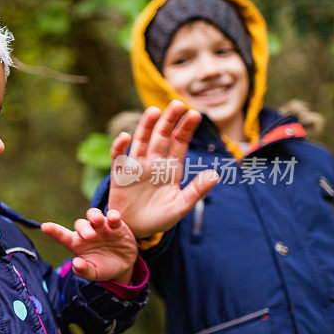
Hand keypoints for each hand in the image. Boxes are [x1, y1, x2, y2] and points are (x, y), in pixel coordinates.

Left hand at [41, 208, 136, 283]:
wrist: (123, 266)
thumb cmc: (103, 267)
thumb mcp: (93, 273)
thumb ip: (83, 270)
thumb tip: (76, 263)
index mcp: (77, 244)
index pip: (63, 236)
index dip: (54, 231)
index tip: (44, 227)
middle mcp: (87, 232)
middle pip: (80, 224)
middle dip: (83, 228)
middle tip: (89, 237)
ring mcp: (101, 227)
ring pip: (93, 215)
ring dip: (94, 216)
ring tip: (97, 222)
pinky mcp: (116, 226)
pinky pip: (113, 216)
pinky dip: (113, 216)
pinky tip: (114, 219)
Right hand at [108, 100, 218, 237]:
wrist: (136, 230)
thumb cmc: (160, 218)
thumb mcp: (181, 206)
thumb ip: (196, 191)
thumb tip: (215, 174)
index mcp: (171, 168)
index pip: (179, 143)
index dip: (186, 128)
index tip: (195, 114)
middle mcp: (154, 163)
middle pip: (161, 137)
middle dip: (169, 120)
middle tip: (177, 103)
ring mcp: (136, 167)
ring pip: (141, 141)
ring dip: (146, 127)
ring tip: (154, 111)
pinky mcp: (120, 175)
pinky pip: (119, 158)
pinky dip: (120, 147)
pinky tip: (124, 137)